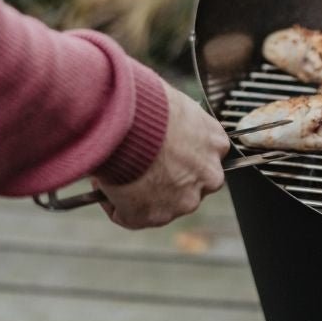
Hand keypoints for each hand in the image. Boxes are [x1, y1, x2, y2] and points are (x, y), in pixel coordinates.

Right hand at [98, 85, 229, 229]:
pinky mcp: (155, 217)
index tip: (161, 149)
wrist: (130, 122)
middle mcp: (208, 176)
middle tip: (137, 163)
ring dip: (139, 192)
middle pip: (188, 182)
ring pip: (160, 202)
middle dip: (165, 177)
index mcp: (215, 143)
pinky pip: (130, 216)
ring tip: (116, 171)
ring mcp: (184, 200)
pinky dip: (115, 204)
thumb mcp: (176, 103)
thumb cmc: (148, 103)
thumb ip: (178, 119)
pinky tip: (105, 184)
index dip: (180, 153)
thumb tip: (158, 113)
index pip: (204, 155)